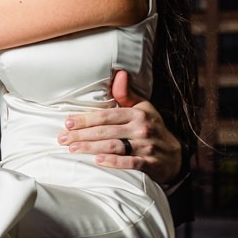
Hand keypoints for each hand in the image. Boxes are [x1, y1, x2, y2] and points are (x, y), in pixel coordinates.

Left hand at [56, 71, 181, 184]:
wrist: (175, 155)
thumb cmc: (152, 127)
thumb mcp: (143, 108)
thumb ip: (126, 94)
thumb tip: (119, 73)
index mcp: (138, 114)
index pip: (107, 116)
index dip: (86, 119)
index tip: (68, 123)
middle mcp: (142, 129)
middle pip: (106, 131)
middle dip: (82, 135)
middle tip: (63, 139)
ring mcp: (146, 147)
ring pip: (114, 146)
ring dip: (91, 148)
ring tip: (72, 149)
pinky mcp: (150, 163)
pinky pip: (129, 162)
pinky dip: (113, 162)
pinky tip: (97, 161)